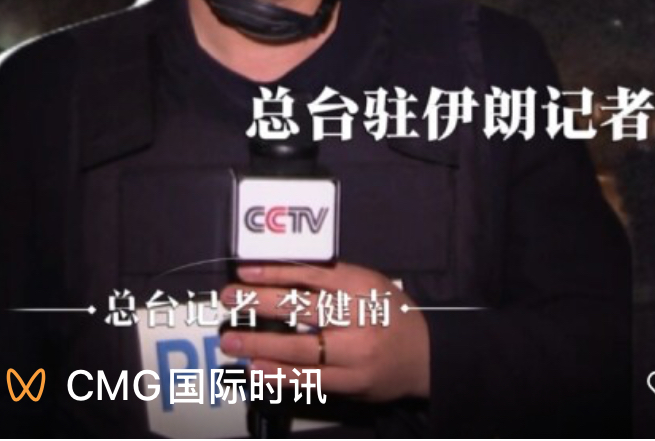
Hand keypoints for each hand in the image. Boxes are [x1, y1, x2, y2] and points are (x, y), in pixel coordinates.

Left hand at [219, 260, 430, 401]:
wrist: (425, 356)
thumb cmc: (393, 312)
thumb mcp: (371, 283)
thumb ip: (334, 279)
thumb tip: (283, 274)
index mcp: (363, 287)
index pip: (312, 275)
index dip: (276, 272)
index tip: (246, 271)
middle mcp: (358, 319)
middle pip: (301, 309)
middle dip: (259, 303)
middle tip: (229, 298)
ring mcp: (354, 355)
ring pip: (300, 348)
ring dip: (260, 343)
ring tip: (231, 339)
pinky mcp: (350, 384)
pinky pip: (308, 378)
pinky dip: (279, 373)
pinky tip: (256, 367)